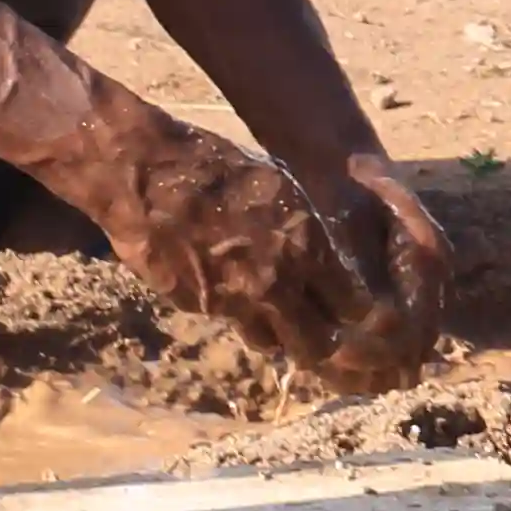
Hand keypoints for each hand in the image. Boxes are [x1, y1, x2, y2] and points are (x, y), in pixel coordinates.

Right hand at [96, 107, 447, 392]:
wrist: (147, 177)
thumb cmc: (219, 167)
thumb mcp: (280, 191)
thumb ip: (303, 233)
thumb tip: (320, 261)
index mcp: (304, 246)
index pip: (351, 304)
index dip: (360, 314)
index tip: (363, 314)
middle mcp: (274, 282)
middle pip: (318, 342)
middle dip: (331, 343)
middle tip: (335, 337)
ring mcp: (234, 301)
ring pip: (275, 341)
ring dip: (287, 335)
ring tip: (292, 322)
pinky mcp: (197, 307)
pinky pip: (234, 324)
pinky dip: (247, 319)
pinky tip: (247, 302)